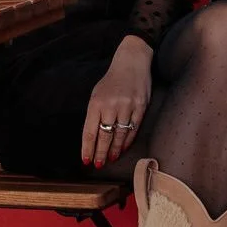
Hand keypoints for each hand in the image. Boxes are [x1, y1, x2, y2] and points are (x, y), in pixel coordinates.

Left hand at [81, 36, 152, 167]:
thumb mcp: (97, 93)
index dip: (87, 148)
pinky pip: (133, 129)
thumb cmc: (112, 80)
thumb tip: (93, 137)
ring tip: (110, 159)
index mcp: (96, 102)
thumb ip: (95, 114)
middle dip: (100, 153)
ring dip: (114, 150)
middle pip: (104, 135)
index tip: (85, 160)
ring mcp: (127, 106)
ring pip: (119, 135)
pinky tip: (123, 148)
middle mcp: (111, 105)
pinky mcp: (141, 107)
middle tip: (98, 164)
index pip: (89, 131)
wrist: (132, 61)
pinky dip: (127, 141)